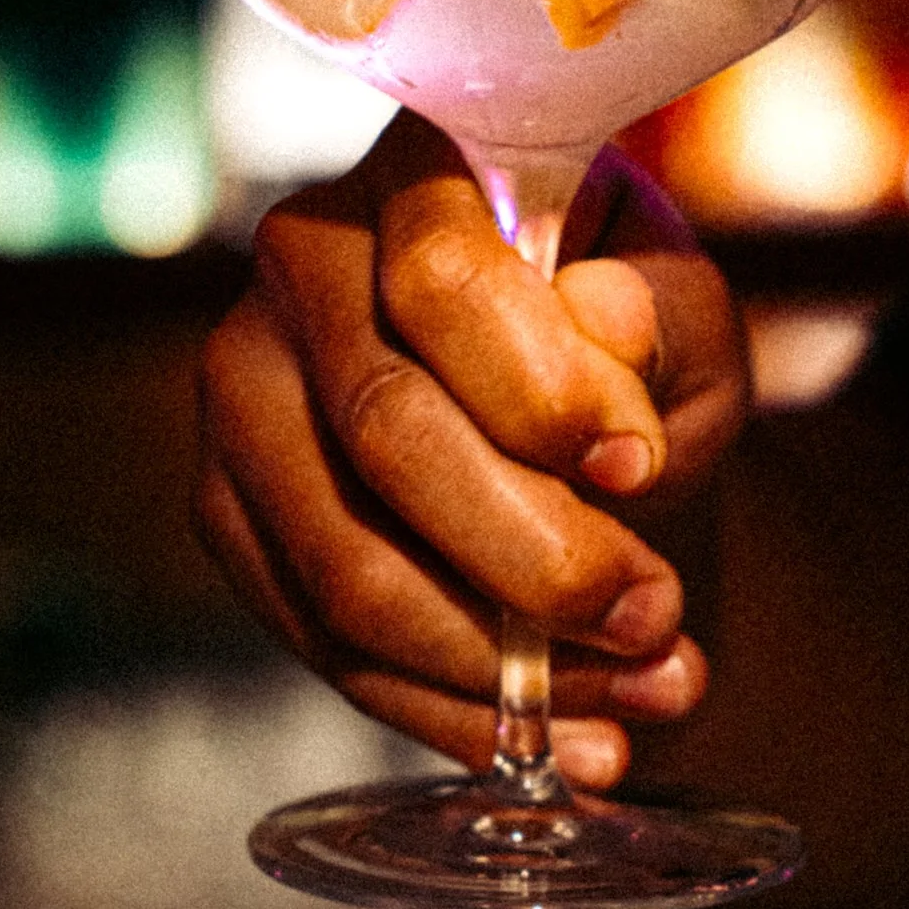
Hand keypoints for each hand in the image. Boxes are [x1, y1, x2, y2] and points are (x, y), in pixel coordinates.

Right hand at [195, 115, 752, 787]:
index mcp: (415, 170)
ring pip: (344, 563)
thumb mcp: (682, 308)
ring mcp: (241, 388)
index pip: (442, 281)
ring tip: (644, 691)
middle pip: (386, 431)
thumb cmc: (622, 331)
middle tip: (660, 619)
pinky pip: (319, 641)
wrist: (552, 389)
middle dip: (536, 557)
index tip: (642, 468)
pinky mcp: (226, 508)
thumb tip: (605, 342)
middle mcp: (297, 260)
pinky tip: (558, 738)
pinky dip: (447, 711)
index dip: (543, 392)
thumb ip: (661, 321)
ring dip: (502, 664)